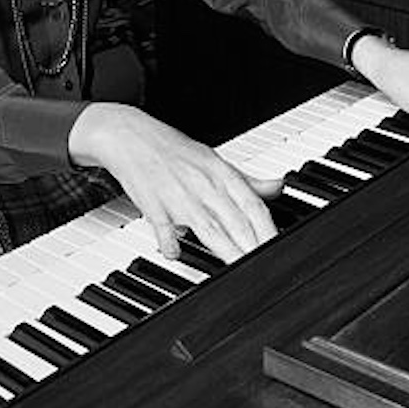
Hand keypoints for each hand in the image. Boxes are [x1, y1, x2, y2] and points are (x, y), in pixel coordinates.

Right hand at [68, 103, 280, 263]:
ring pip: (209, 228)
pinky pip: (163, 227)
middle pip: (236, 221)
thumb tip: (277, 186)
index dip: (269, 231)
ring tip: (238, 271)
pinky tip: (175, 254)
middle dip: (253, 248)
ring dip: (226, 251)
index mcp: (221, 173)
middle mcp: (204, 185)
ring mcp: (179, 196)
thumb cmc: (173, 151)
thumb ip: (245, 180)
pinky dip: (169, 241)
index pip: (253, 206)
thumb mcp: (213, 160)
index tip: (278, 251)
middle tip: (264, 270)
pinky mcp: (152, 205)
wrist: (130, 136)